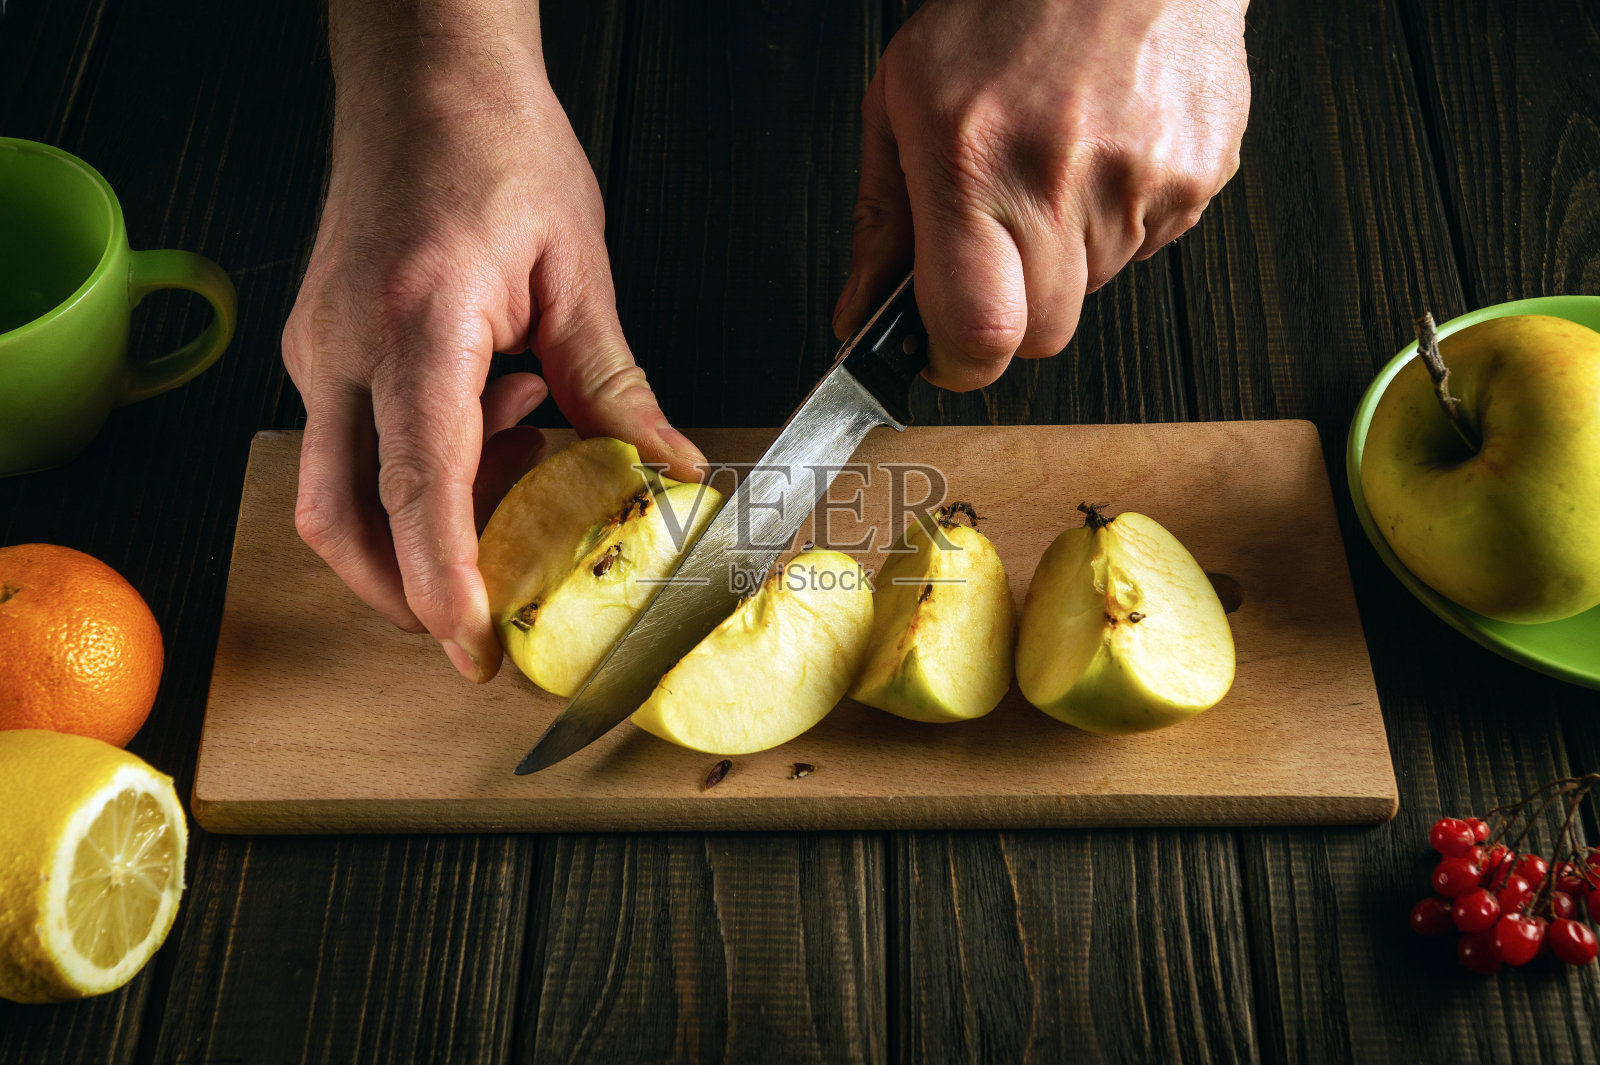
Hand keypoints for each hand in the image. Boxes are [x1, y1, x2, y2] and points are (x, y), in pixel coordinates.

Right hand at [282, 8, 703, 682]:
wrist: (420, 75)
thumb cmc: (490, 143)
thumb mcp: (575, 270)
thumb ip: (614, 387)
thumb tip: (670, 469)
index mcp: (417, 325)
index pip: (418, 489)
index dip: (440, 586)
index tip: (472, 650)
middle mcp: (346, 347)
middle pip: (342, 518)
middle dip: (404, 590)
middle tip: (481, 617)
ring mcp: (322, 349)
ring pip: (342, 489)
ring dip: (422, 524)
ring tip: (520, 478)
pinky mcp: (327, 346)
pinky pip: (360, 441)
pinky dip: (425, 466)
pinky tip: (499, 421)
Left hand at [833, 0, 1250, 388]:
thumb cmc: (1005, 7)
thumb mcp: (902, 100)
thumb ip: (881, 223)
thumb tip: (860, 316)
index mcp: (972, 161)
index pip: (978, 332)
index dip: (955, 362)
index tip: (943, 350)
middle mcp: (1060, 177)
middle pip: (1041, 335)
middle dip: (1010, 313)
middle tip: (998, 244)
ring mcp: (1140, 181)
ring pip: (1093, 290)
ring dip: (1066, 256)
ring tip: (1054, 167)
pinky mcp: (1198, 177)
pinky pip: (1148, 247)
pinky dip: (1118, 220)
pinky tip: (1102, 154)